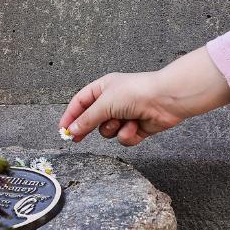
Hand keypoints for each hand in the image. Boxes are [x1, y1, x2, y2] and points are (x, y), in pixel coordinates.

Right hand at [58, 47, 229, 146]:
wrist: (166, 100)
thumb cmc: (136, 92)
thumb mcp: (105, 104)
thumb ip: (87, 119)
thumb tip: (72, 130)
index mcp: (103, 89)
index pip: (80, 103)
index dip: (70, 116)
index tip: (62, 129)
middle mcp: (113, 101)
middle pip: (92, 119)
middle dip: (87, 128)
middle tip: (75, 139)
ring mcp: (124, 115)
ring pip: (108, 131)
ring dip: (113, 129)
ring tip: (123, 121)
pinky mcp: (136, 128)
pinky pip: (124, 138)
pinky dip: (128, 134)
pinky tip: (136, 126)